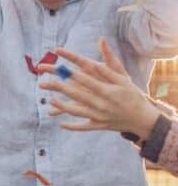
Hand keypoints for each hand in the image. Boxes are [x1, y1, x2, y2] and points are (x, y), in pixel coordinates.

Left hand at [38, 39, 160, 139]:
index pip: (86, 80)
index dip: (71, 72)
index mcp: (108, 91)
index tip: (57, 67)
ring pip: (77, 112)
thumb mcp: (124, 80)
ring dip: (62, 107)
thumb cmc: (133, 96)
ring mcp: (99, 116)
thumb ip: (108, 69)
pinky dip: (72, 126)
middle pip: (76, 94)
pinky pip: (83, 127)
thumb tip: (96, 58)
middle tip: (42, 82)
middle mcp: (102, 104)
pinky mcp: (99, 126)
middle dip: (58, 88)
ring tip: (49, 101)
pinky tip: (60, 123)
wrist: (143, 119)